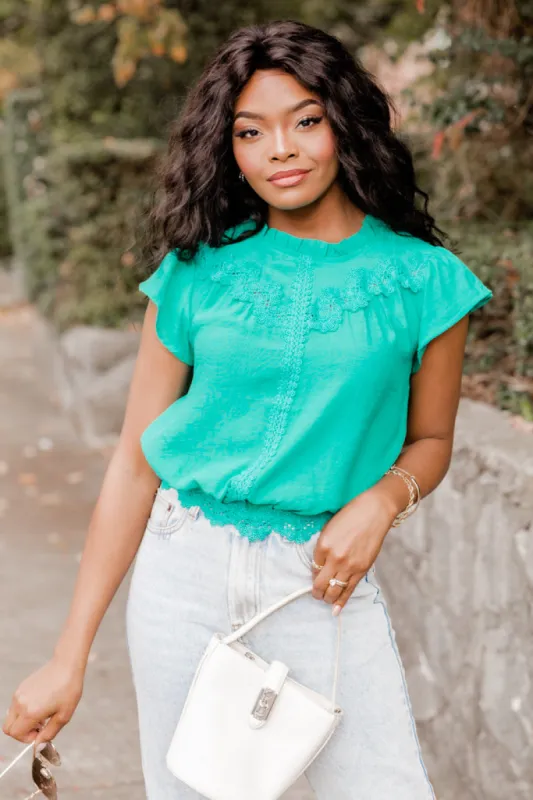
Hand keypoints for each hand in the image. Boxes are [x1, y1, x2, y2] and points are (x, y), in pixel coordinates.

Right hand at [3, 656, 84, 746]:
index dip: (27, 738)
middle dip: (21, 732)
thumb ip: (49, 733)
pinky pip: (16, 706)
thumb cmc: (69, 688)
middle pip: (8, 728)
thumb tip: (38, 746)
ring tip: (42, 714)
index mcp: (30, 712)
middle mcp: (20, 703)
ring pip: (11, 717)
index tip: (40, 732)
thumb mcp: (64, 715)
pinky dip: (23, 711)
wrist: (67, 665)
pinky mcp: (21, 687)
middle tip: (39, 726)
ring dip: (23, 721)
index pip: (16, 734)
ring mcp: (18, 694)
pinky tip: (41, 703)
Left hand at [310, 488, 395, 613]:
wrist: (374, 512)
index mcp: (323, 545)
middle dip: (316, 592)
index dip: (313, 575)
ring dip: (327, 598)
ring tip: (325, 600)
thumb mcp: (329, 529)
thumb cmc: (350, 516)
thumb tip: (320, 565)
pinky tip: (336, 609)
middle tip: (316, 594)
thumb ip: (323, 548)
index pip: (313, 569)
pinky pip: (349, 590)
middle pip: (320, 583)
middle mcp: (334, 558)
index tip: (315, 577)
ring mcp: (349, 565)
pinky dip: (342, 601)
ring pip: (334, 590)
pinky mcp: (362, 570)